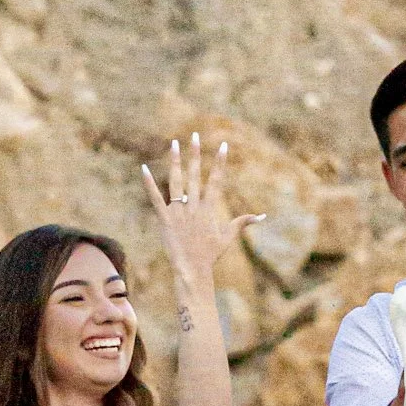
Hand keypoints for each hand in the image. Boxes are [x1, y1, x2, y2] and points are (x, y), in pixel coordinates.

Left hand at [141, 134, 261, 290]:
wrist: (192, 270)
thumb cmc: (210, 254)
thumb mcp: (228, 237)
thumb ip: (242, 222)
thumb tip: (262, 216)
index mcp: (209, 209)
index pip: (216, 181)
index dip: (220, 163)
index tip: (223, 145)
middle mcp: (195, 207)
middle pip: (196, 175)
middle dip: (196, 154)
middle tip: (195, 135)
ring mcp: (179, 212)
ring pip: (176, 182)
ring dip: (175, 161)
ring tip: (174, 144)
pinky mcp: (164, 219)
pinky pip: (155, 198)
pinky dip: (149, 184)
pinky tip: (144, 169)